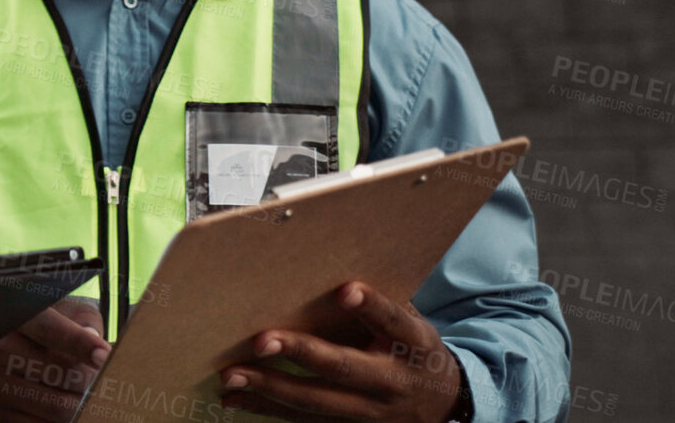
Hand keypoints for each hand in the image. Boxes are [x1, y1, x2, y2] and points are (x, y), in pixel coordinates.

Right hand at [0, 295, 109, 422]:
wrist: (19, 359)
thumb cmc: (56, 335)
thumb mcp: (71, 317)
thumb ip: (86, 323)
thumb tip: (98, 351)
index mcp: (19, 321)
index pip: (51, 331)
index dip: (80, 343)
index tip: (104, 356)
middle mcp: (1, 351)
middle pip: (60, 373)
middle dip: (92, 382)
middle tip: (108, 383)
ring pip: (58, 406)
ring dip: (83, 407)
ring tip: (92, 399)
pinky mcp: (0, 415)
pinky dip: (67, 422)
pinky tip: (72, 413)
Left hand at [218, 282, 464, 421]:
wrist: (443, 404)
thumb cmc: (413, 349)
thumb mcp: (411, 324)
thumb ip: (379, 306)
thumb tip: (328, 267)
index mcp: (413, 344)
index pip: (394, 321)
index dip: (372, 307)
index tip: (346, 290)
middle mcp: (393, 381)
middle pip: (345, 368)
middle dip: (302, 354)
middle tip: (261, 341)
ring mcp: (372, 411)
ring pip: (318, 403)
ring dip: (270, 388)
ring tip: (232, 374)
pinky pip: (305, 421)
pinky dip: (267, 409)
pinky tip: (235, 397)